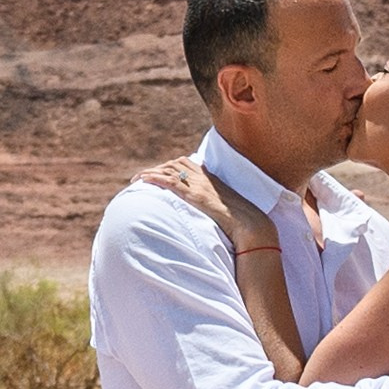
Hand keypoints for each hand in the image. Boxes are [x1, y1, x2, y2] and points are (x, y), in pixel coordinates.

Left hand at [138, 157, 272, 253]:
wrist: (250, 225)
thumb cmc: (242, 222)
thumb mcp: (228, 209)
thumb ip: (217, 205)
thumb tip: (212, 213)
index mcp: (213, 179)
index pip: (188, 164)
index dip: (172, 166)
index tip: (161, 172)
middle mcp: (205, 178)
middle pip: (177, 163)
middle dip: (160, 167)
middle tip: (145, 177)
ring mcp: (200, 185)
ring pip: (170, 169)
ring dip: (152, 172)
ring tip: (138, 179)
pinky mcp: (195, 195)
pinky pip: (170, 181)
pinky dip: (154, 178)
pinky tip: (143, 180)